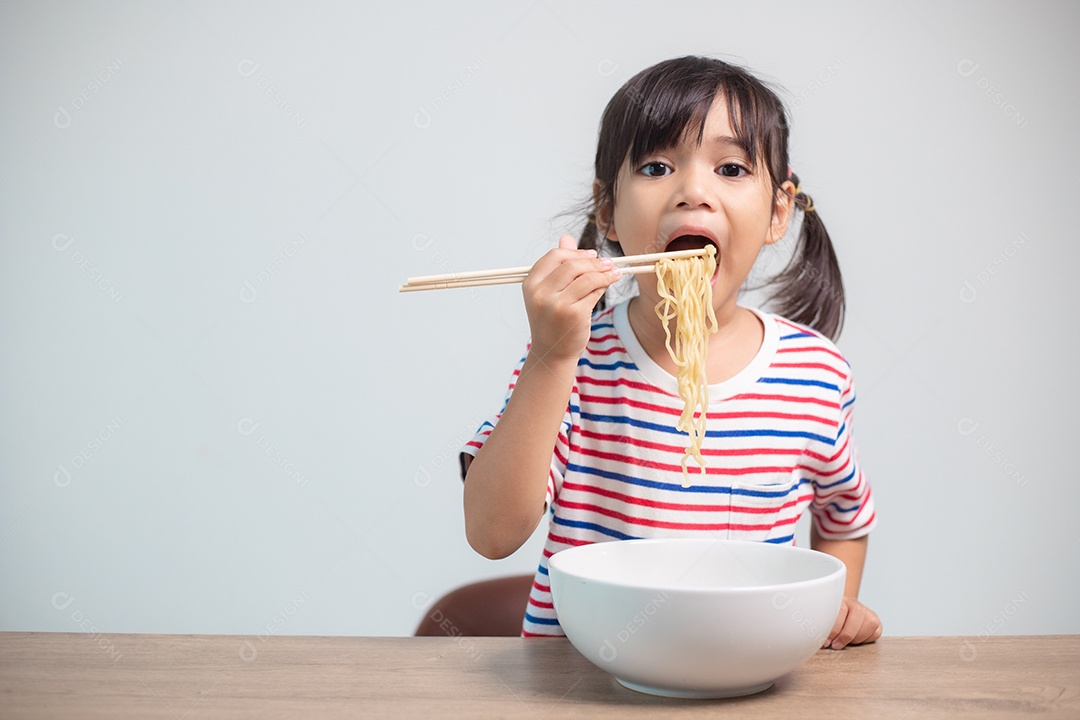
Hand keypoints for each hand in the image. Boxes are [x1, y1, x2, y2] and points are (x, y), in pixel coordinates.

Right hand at [522, 235, 620, 362]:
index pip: (555, 256)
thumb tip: (567, 238)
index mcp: (530, 283)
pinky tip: (609, 284)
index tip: (591, 255)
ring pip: (586, 277)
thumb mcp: (548, 291)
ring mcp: (556, 304)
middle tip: (608, 263)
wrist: (552, 352)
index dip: (576, 253)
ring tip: (614, 273)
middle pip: (572, 264)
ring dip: (604, 273)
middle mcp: (540, 293)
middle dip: (594, 262)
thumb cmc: (552, 320)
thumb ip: (558, 265)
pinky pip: (594, 292)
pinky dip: (604, 285)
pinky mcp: (574, 314)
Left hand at [824, 596, 881, 649]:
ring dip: (856, 638)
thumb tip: (814, 638)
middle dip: (845, 636)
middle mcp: (856, 604)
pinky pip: (875, 633)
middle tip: (835, 645)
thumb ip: (821, 623)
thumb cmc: (832, 617)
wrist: (844, 612)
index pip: (840, 612)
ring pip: (869, 624)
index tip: (826, 642)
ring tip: (845, 643)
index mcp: (841, 600)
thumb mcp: (824, 617)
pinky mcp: (876, 622)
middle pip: (856, 618)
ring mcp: (868, 612)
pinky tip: (855, 640)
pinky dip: (866, 640)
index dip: (833, 630)